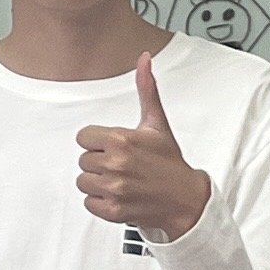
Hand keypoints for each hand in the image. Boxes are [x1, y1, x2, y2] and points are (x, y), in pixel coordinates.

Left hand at [76, 52, 211, 242]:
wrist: (186, 199)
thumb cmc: (169, 162)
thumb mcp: (157, 124)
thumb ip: (146, 90)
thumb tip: (144, 59)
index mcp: (122, 140)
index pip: (83, 137)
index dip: (98, 141)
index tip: (114, 146)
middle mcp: (116, 164)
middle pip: (83, 159)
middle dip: (100, 161)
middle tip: (122, 164)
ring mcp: (114, 188)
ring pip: (83, 181)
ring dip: (98, 182)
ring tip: (120, 180)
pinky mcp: (113, 210)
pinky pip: (88, 203)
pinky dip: (100, 202)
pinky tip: (119, 195)